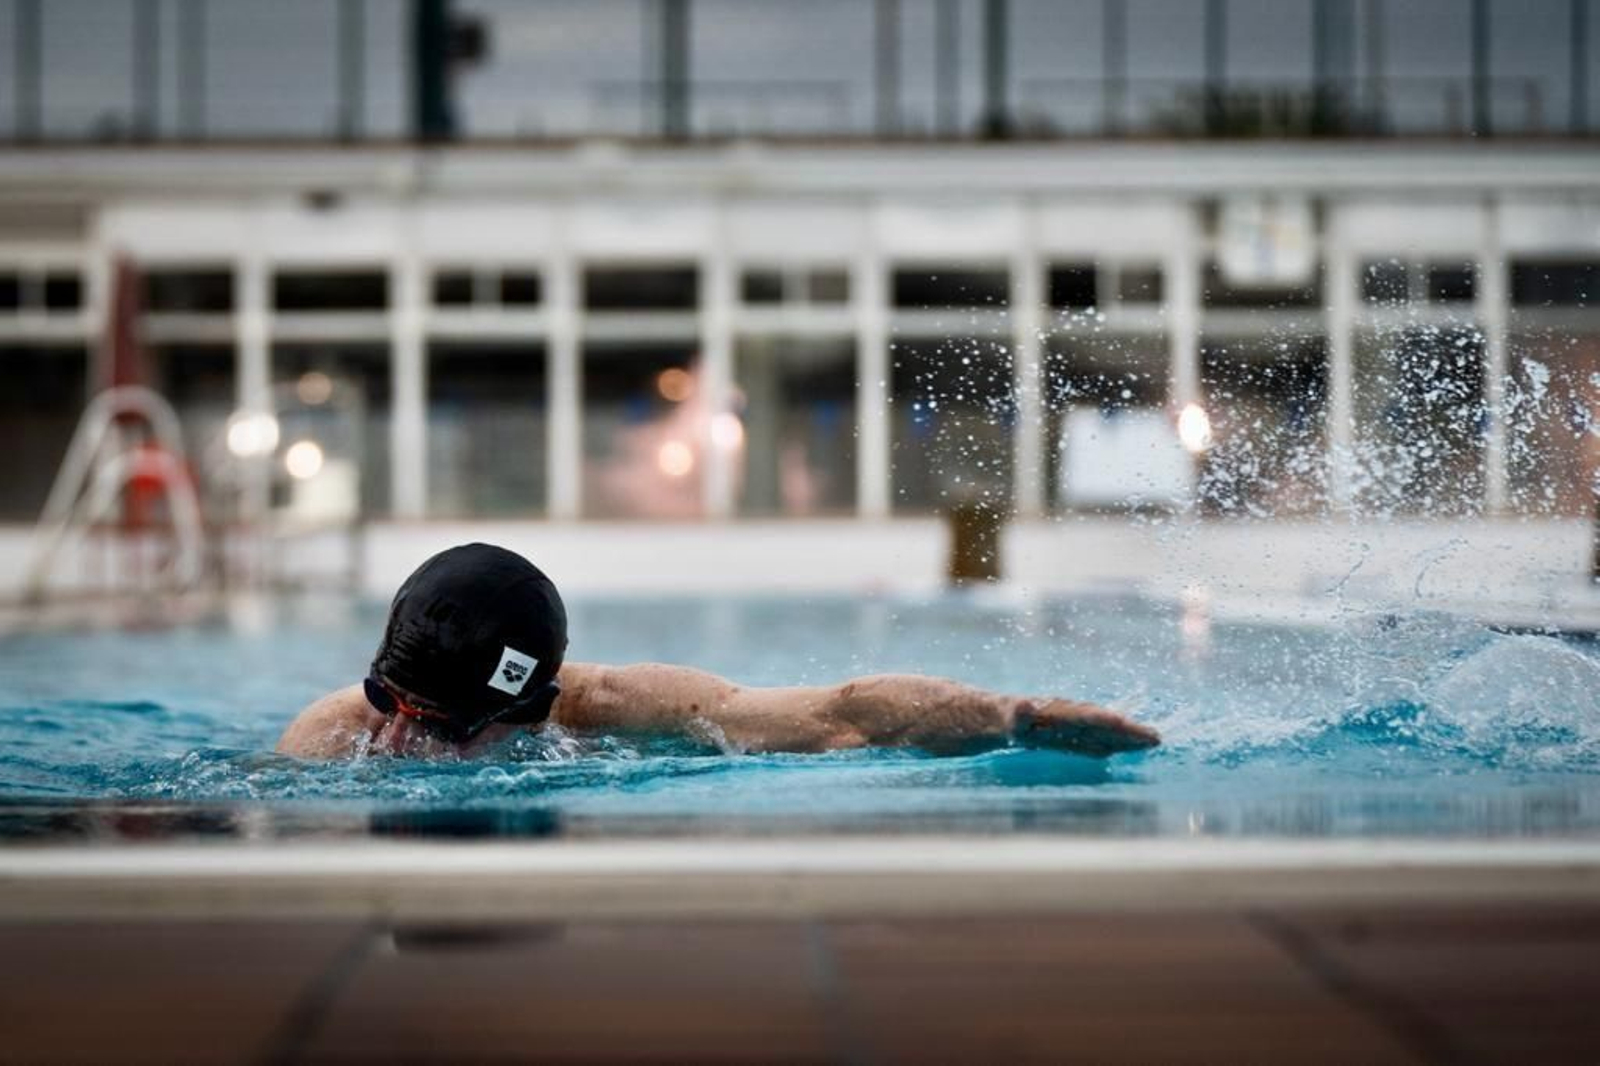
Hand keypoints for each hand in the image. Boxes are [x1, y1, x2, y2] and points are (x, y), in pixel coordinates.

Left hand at [1012, 699, 1160, 756]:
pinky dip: (1115, 744)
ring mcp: (1076, 728)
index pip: (1088, 716)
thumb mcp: (1009, 717)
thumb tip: (1023, 706)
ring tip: (1153, 741)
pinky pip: (1098, 742)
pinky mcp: (1074, 738)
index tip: (1123, 723)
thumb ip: (1018, 714)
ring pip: (1106, 732)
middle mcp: (1073, 717)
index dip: (1106, 720)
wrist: (1002, 716)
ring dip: (1128, 737)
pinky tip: (1130, 749)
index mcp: (1059, 712)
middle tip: (1156, 737)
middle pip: (1105, 724)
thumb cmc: (1005, 718)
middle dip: (1129, 730)